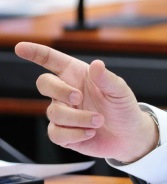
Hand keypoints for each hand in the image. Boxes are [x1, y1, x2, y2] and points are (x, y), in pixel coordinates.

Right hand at [14, 42, 157, 162]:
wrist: (129, 135)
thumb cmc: (123, 108)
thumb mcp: (120, 91)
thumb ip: (107, 78)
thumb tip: (96, 64)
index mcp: (77, 75)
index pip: (51, 60)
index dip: (35, 52)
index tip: (20, 47)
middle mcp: (66, 92)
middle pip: (44, 83)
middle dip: (59, 90)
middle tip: (78, 98)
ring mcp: (63, 113)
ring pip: (54, 112)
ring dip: (78, 117)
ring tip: (99, 120)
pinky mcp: (63, 133)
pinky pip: (56, 133)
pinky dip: (75, 133)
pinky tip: (90, 132)